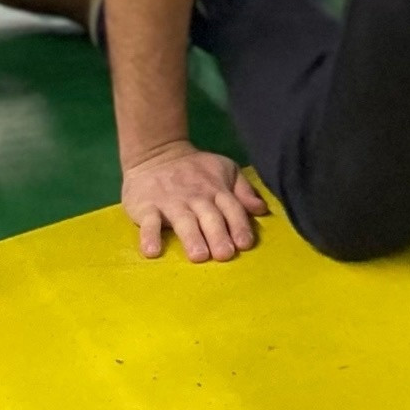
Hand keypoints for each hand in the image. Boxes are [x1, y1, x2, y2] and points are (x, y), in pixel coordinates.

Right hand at [121, 141, 267, 262]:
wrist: (156, 153)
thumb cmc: (196, 169)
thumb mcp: (225, 170)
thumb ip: (243, 191)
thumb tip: (262, 209)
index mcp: (217, 189)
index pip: (232, 208)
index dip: (239, 225)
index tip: (245, 244)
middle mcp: (196, 197)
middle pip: (210, 217)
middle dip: (218, 235)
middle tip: (224, 255)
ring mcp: (171, 201)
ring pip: (183, 220)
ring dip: (191, 237)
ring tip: (199, 256)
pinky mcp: (147, 206)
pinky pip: (149, 222)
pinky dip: (149, 236)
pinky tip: (152, 251)